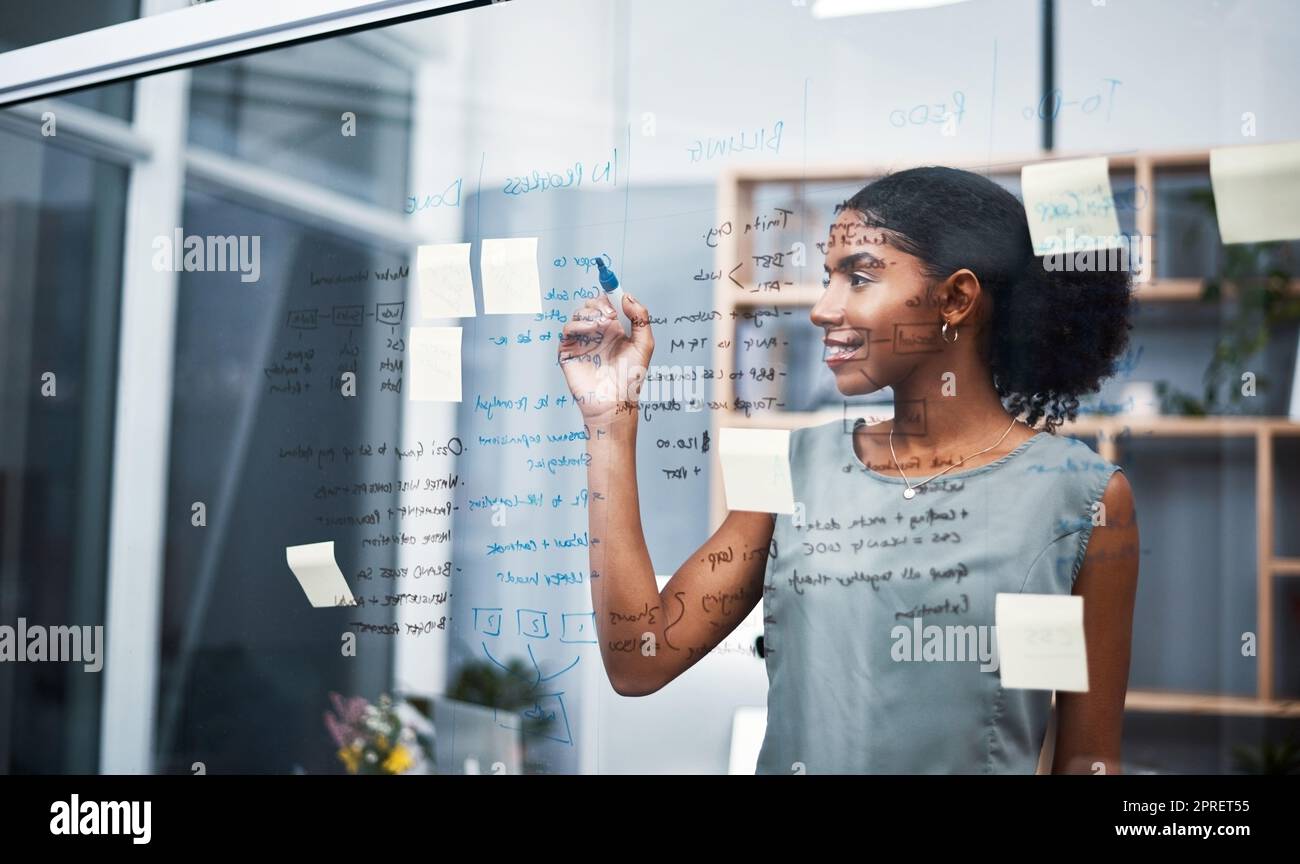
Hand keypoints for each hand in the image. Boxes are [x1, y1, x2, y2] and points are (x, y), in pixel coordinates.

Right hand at [558, 291, 653, 424]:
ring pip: (579, 313)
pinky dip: (578, 324)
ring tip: (603, 324)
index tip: (615, 292)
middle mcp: (598, 333)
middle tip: (611, 315)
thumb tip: (627, 297)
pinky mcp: (568, 350)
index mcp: (615, 330)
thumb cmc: (630, 379)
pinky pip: (568, 329)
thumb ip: (640, 318)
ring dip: (590, 313)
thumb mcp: (644, 344)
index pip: (608, 303)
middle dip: (600, 304)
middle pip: (592, 305)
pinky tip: (591, 330)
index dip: (611, 295)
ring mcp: (582, 341)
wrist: (614, 401)